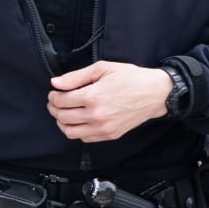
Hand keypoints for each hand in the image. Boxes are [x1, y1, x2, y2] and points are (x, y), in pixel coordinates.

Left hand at [47, 60, 172, 142]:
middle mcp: (96, 115)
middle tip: (55, 101)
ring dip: (61, 122)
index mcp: (92, 96)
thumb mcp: (102, 68)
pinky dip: (76, 130)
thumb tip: (56, 83)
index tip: (54, 92)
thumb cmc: (131, 78)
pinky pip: (84, 138)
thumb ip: (76, 77)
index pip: (61, 101)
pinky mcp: (110, 135)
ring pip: (70, 132)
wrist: (155, 93)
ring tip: (63, 112)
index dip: (53, 96)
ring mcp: (103, 128)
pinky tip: (77, 120)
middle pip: (62, 117)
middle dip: (54, 108)